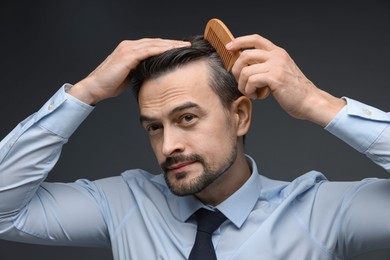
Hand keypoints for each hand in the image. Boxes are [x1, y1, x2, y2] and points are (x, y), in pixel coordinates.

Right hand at [68, 38, 189, 104]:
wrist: (95, 87)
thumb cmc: (110, 83)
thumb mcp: (129, 74)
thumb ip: (140, 69)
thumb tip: (152, 72)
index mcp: (130, 49)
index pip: (152, 45)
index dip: (167, 46)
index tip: (180, 49)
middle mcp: (129, 45)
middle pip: (156, 42)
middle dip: (172, 43)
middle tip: (187, 45)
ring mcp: (128, 49)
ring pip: (154, 44)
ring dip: (170, 45)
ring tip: (183, 47)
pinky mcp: (127, 56)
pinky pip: (148, 50)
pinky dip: (160, 50)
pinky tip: (171, 51)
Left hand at [226, 34, 345, 125]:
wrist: (310, 101)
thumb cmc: (294, 91)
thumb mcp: (280, 72)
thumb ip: (266, 66)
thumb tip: (244, 66)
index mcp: (278, 53)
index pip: (255, 39)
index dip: (240, 41)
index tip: (229, 47)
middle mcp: (277, 56)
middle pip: (245, 55)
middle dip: (236, 71)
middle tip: (242, 84)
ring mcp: (276, 65)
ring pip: (245, 71)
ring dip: (243, 86)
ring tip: (252, 93)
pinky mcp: (275, 77)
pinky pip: (250, 81)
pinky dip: (250, 91)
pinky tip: (258, 96)